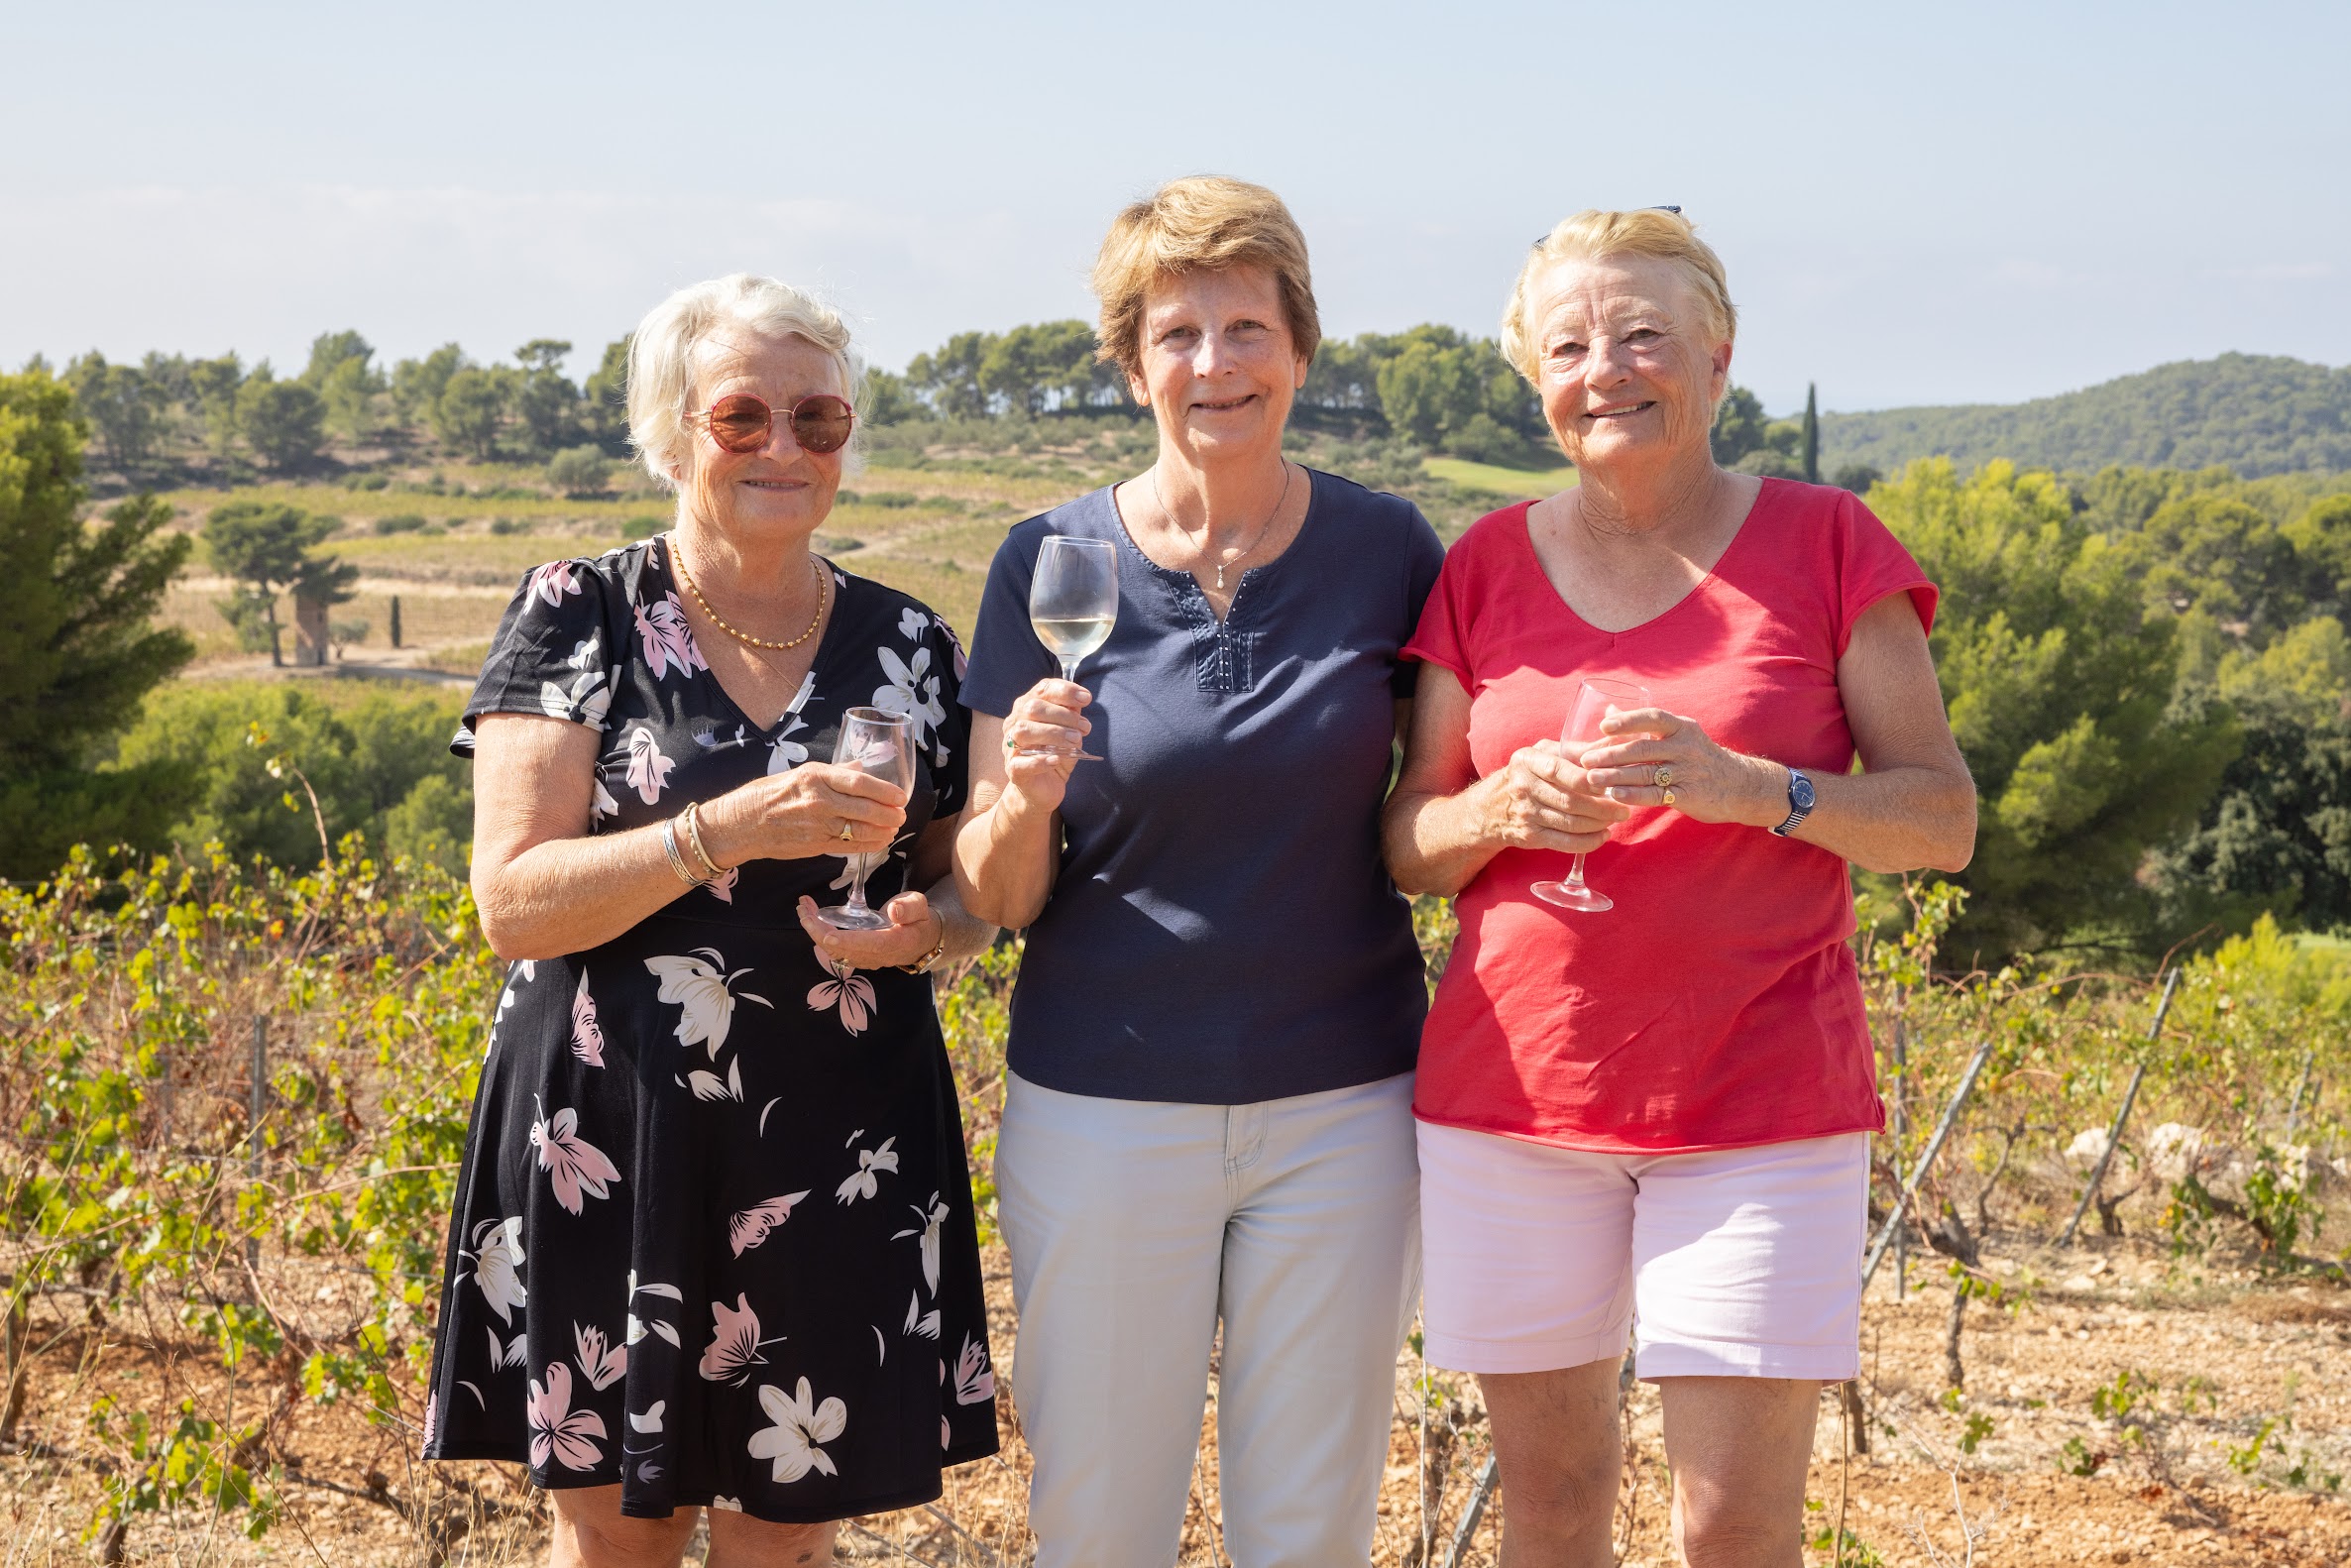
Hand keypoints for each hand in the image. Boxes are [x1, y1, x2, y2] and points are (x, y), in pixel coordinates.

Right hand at [700, 762, 908, 865]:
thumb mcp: (799, 774)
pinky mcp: (814, 845)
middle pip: (865, 808)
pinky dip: (868, 845)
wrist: (741, 824)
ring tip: (893, 828)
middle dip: (889, 813)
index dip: (885, 790)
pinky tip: (879, 842)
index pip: (859, 782)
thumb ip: (832, 773)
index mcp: (815, 777)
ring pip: (860, 830)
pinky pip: (848, 846)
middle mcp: (818, 801)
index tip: (901, 795)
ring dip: (882, 830)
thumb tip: (859, 767)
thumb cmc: (767, 795)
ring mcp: (817, 825)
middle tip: (902, 813)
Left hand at [797, 891, 941, 971]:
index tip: (828, 935)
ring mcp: (864, 958)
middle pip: (843, 949)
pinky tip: (810, 914)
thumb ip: (909, 908)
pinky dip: (818, 932)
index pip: (869, 945)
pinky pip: (833, 948)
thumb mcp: (919, 907)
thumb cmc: (918, 919)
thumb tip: (893, 911)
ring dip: (815, 930)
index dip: (847, 941)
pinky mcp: (856, 955)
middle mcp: (876, 955)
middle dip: (819, 931)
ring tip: (802, 908)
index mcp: (893, 943)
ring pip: (833, 950)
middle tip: (804, 910)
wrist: (920, 939)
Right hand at [999, 678, 1088, 808]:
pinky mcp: (1013, 770)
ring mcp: (1011, 746)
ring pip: (1024, 731)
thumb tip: (1078, 704)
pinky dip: (1040, 760)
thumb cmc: (1056, 755)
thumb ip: (1072, 717)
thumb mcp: (1069, 733)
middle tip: (1085, 727)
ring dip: (1054, 733)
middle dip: (1063, 714)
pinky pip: (1021, 763)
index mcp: (1028, 709)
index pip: (1042, 690)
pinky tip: (1056, 760)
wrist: (1043, 788)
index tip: (1086, 698)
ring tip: (1075, 741)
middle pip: (1032, 708)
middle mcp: (1015, 724)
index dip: (1064, 690)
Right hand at [1477, 738, 1629, 855]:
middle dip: (1602, 807)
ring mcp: (1525, 814)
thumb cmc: (1527, 774)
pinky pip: (1564, 842)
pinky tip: (1602, 836)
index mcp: (1528, 761)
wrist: (1489, 808)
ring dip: (1599, 824)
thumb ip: (1580, 749)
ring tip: (1616, 819)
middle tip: (1624, 808)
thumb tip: (1615, 738)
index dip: (1589, 779)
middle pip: (1569, 801)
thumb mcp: (1545, 753)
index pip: (1560, 771)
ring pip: (1570, 823)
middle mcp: (1523, 787)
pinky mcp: (1529, 836)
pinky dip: (1588, 842)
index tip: (1612, 783)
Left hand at [1577, 708, 1781, 826]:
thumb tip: (1607, 711)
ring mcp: (1688, 772)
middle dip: (1611, 754)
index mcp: (1681, 727)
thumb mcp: (1679, 734)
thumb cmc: (1699, 757)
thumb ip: (1643, 725)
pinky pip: (1656, 794)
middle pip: (1643, 748)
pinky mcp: (1688, 795)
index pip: (1653, 718)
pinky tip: (1614, 794)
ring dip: (1615, 776)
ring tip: (1591, 778)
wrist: (1739, 785)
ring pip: (1645, 772)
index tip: (1604, 727)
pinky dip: (1634, 794)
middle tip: (1585, 760)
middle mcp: (1685, 747)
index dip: (1628, 721)